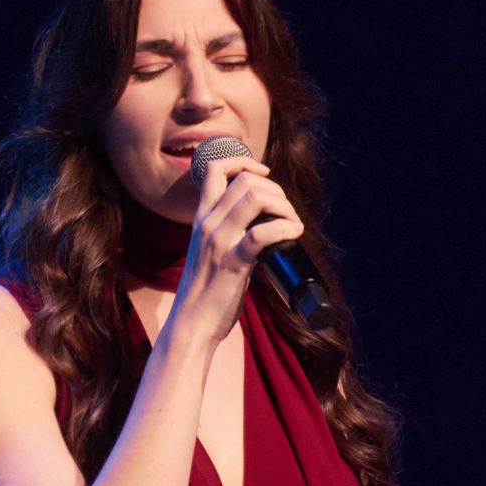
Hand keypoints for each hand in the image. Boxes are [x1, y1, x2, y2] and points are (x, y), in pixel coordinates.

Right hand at [168, 155, 304, 346]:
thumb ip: (224, 233)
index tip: (263, 173)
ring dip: (282, 204)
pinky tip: (294, 232)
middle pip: (244, 180)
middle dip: (274, 188)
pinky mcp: (233, 263)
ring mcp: (219, 242)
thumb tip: (259, 224)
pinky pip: (263, 232)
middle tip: (285, 210)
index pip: (215, 169)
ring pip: (254, 197)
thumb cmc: (204, 293)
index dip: (243, 161)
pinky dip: (285, 227)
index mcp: (200, 219)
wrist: (191, 324)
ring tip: (291, 220)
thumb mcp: (208, 251)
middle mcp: (207, 224)